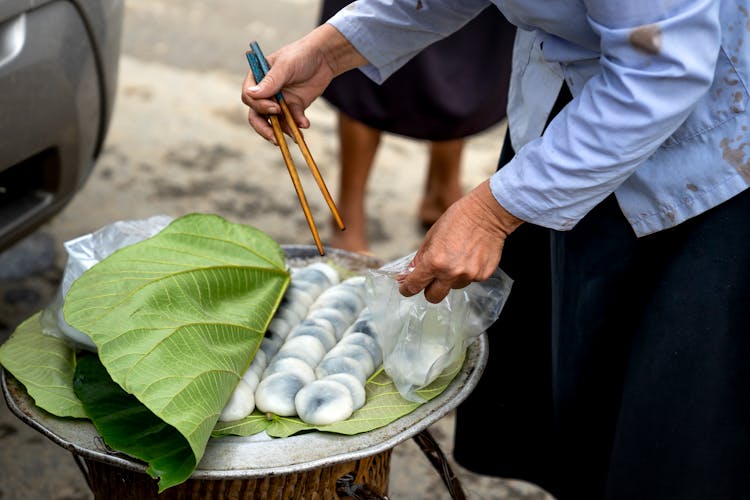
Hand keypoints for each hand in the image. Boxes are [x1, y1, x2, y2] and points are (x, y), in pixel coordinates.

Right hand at [241, 24, 366, 142]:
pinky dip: (298, 125)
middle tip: (274, 138)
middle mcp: (266, 92)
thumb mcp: (285, 66)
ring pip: (274, 122)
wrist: (324, 57)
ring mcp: (279, 101)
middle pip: (257, 115)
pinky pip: (293, 120)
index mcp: (257, 78)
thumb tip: (251, 94)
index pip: (249, 97)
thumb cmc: (301, 54)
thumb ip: (270, 81)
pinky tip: (305, 124)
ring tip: (294, 135)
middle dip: (264, 128)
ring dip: (282, 130)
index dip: (259, 106)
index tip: (275, 108)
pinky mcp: (294, 107)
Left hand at [398, 180, 522, 302]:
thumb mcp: (431, 236)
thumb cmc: (457, 220)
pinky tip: (469, 257)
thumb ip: (419, 259)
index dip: (407, 289)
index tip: (406, 288)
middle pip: (433, 297)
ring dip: (450, 278)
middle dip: (428, 290)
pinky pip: (469, 280)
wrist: (487, 214)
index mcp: (434, 262)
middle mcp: (451, 273)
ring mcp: (469, 276)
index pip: (414, 286)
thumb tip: (408, 275)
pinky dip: (466, 273)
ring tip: (456, 258)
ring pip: (453, 287)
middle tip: (430, 279)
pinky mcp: (483, 275)